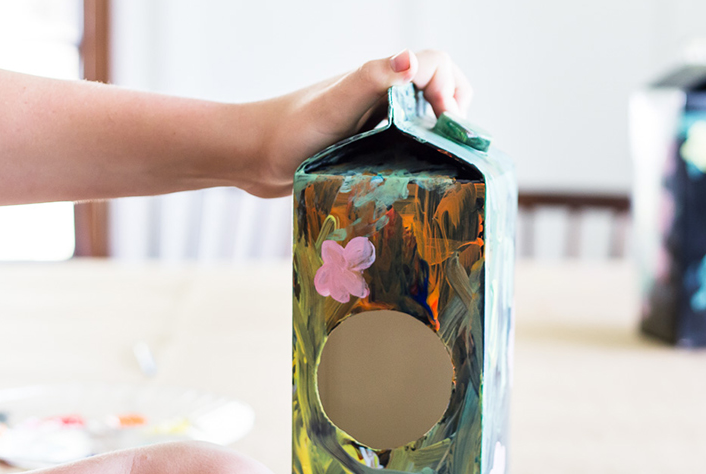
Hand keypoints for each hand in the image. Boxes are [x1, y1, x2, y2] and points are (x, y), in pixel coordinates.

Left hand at [248, 49, 472, 197]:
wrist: (250, 158)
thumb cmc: (288, 131)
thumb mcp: (334, 105)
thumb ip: (371, 80)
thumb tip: (411, 60)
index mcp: (380, 79)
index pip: (436, 64)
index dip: (451, 89)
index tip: (444, 124)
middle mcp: (382, 97)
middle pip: (439, 91)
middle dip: (454, 113)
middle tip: (448, 147)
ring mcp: (375, 123)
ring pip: (425, 121)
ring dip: (438, 139)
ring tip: (438, 167)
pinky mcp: (367, 149)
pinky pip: (406, 148)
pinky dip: (419, 160)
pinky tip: (414, 182)